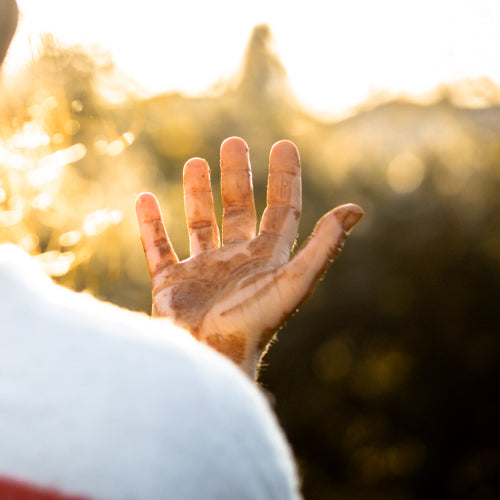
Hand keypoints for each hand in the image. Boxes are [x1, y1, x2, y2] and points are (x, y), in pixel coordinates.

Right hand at [134, 137, 362, 377]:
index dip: (284, 178)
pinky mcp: (171, 283)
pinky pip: (159, 247)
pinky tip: (144, 198)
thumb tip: (355, 209)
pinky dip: (150, 223)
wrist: (207, 356)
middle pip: (239, 209)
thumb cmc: (252, 322)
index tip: (283, 145)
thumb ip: (323, 247)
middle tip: (233, 142)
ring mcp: (203, 272)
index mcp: (268, 260)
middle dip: (238, 176)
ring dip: (197, 193)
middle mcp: (236, 262)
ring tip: (195, 162)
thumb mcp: (293, 281)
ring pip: (200, 224)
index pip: (281, 210)